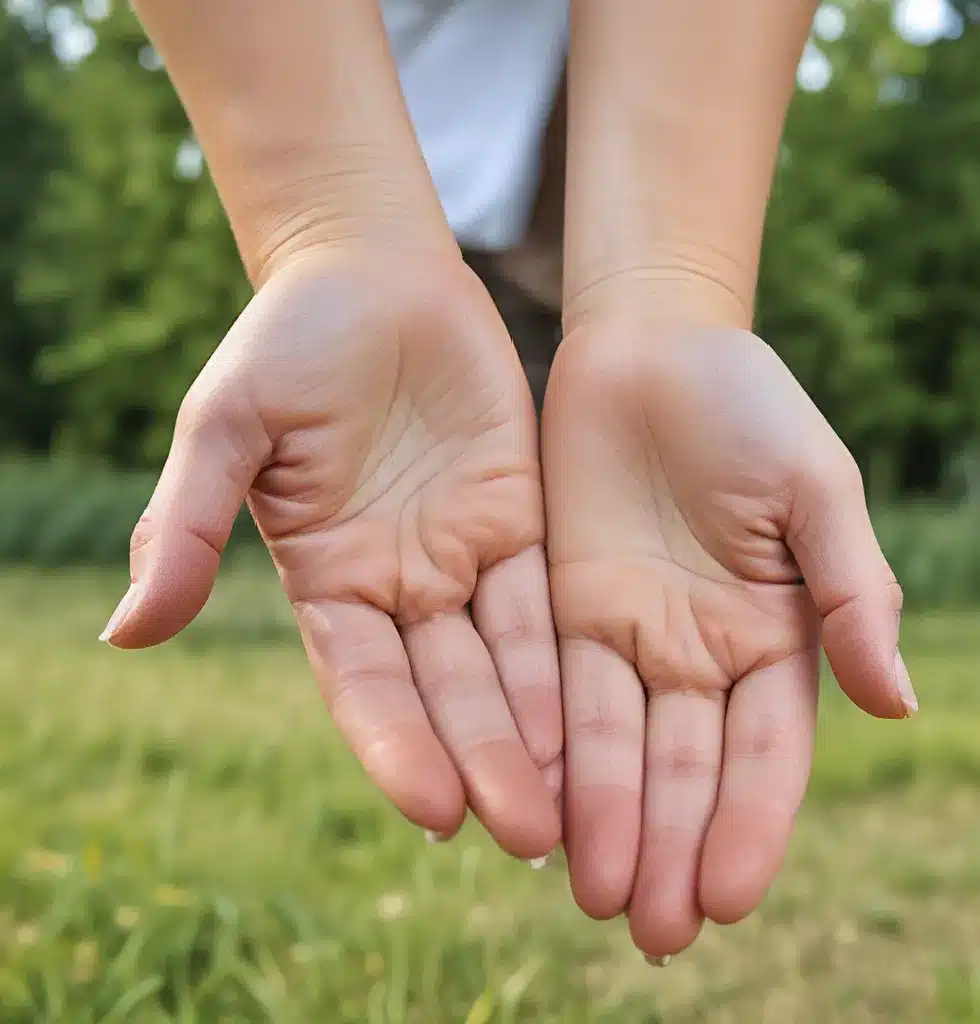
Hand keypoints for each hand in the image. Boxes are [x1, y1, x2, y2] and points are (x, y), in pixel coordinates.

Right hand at [102, 248, 562, 860]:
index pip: (364, 685)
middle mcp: (398, 586)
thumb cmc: (289, 342)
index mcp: (327, 581)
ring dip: (539, 729)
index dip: (398, 746)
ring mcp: (463, 556)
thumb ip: (186, 526)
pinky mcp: (520, 520)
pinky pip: (549, 597)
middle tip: (529, 837)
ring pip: (506, 661)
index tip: (438, 809)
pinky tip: (604, 710)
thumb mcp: (227, 426)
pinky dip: (571, 653)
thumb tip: (126, 632)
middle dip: (485, 761)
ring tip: (580, 802)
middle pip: (446, 692)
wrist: (372, 273)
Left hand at [543, 322, 915, 958]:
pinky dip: (552, 754)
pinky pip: (554, 691)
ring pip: (617, 745)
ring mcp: (628, 632)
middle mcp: (700, 649)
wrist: (652, 347)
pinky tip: (540, 814)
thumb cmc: (748, 408)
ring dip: (608, 821)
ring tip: (595, 897)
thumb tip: (898, 703)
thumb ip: (854, 593)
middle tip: (651, 932)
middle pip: (686, 766)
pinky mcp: (562, 606)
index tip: (726, 894)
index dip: (748, 823)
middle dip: (671, 847)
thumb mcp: (816, 490)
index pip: (765, 750)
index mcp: (776, 632)